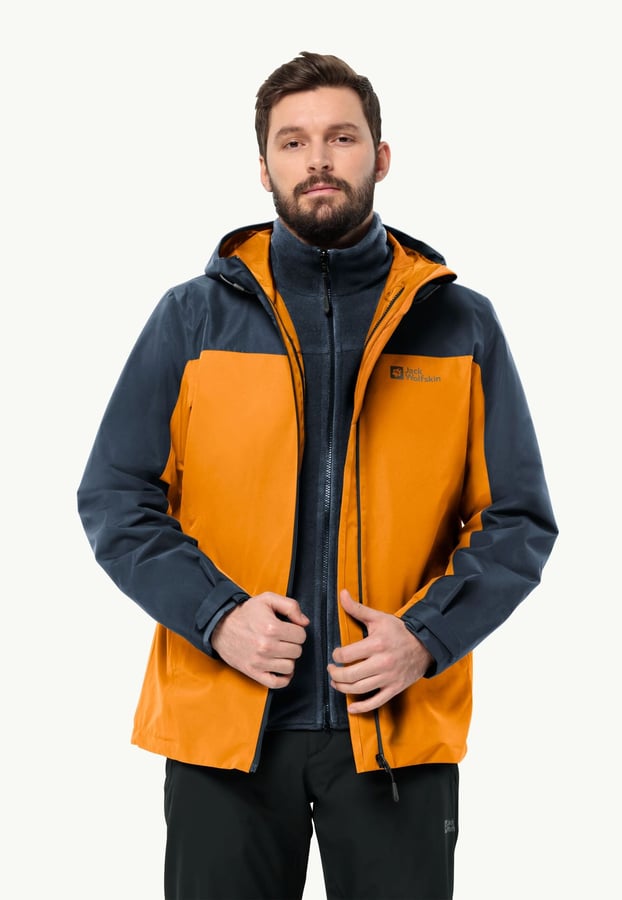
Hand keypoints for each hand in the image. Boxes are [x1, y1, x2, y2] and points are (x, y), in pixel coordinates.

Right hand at [211, 592, 308, 688]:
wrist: (221, 626)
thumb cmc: (245, 613)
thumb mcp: (267, 600)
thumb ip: (290, 606)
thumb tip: (304, 622)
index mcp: (272, 628)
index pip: (301, 635)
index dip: (297, 631)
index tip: (289, 629)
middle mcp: (266, 646)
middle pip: (297, 651)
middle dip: (293, 644)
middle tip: (283, 639)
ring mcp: (260, 661)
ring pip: (290, 667)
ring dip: (287, 659)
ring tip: (280, 651)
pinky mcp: (254, 672)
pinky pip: (277, 683)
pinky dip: (283, 678)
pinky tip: (281, 668)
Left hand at [327, 589, 433, 713]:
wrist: (425, 645)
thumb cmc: (399, 631)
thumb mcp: (379, 618)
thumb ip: (357, 609)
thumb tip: (342, 593)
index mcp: (377, 644)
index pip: (346, 655)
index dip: (336, 656)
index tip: (336, 655)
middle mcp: (382, 663)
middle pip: (350, 675)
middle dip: (335, 674)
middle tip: (331, 670)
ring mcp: (388, 678)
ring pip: (359, 689)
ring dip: (342, 688)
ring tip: (336, 683)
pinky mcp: (394, 689)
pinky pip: (376, 702)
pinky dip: (361, 707)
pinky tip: (350, 707)